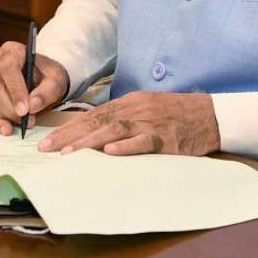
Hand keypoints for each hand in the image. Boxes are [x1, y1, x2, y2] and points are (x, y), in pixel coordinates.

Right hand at [0, 42, 69, 135]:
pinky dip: (0, 121)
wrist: (43, 79)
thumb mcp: (55, 81)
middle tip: (29, 120)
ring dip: (8, 116)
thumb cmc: (48, 75)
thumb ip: (47, 92)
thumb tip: (32, 105)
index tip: (24, 110)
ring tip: (27, 121)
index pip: (8, 69)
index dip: (15, 91)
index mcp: (12, 51)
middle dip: (12, 108)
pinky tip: (10, 127)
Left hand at [37, 91, 219, 155]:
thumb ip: (124, 119)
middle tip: (46, 149)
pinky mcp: (167, 138)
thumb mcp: (147, 110)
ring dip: (89, 142)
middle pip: (97, 121)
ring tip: (68, 153)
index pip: (93, 115)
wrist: (211, 115)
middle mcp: (137, 110)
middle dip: (69, 136)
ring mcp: (151, 123)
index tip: (48, 140)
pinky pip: (144, 142)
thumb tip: (96, 136)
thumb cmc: (177, 115)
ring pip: (115, 130)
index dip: (69, 128)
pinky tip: (110, 153)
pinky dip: (126, 147)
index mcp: (130, 103)